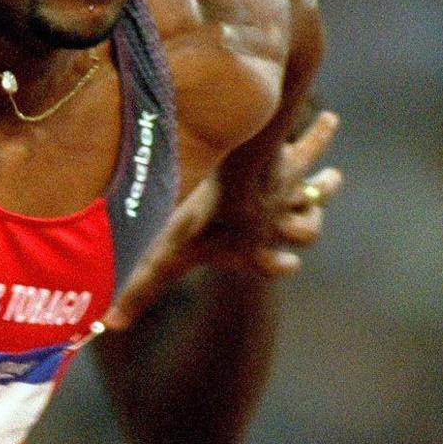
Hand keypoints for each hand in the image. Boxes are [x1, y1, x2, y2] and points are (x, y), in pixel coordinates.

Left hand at [104, 111, 341, 330]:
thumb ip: (140, 289)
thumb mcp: (167, 256)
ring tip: (334, 178)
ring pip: (318, 194)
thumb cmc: (202, 221)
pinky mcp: (293, 164)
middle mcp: (277, 223)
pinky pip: (311, 148)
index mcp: (253, 249)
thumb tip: (108, 325)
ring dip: (324, 187)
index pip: (275, 266)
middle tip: (304, 228)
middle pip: (305, 232)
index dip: (281, 266)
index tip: (286, 265)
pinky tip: (329, 119)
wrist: (235, 181)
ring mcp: (289, 194)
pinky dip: (319, 134)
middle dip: (307, 227)